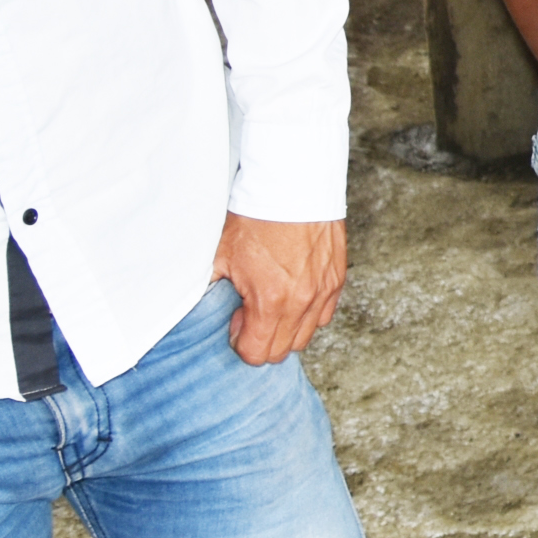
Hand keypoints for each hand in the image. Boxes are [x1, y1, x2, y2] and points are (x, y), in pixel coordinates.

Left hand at [216, 214, 346, 363]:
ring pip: (306, 336)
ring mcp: (323, 291)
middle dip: (262, 338)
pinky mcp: (336, 279)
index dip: (241, 341)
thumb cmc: (256, 215)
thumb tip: (201, 312)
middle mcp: (302, 301)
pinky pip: (324, 315)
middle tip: (251, 310)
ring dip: (286, 328)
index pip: (257, 353)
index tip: (236, 319)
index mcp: (271, 300)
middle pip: (282, 351)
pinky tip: (293, 292)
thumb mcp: (219, 255)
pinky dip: (308, 312)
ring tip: (273, 301)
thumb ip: (209, 291)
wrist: (292, 184)